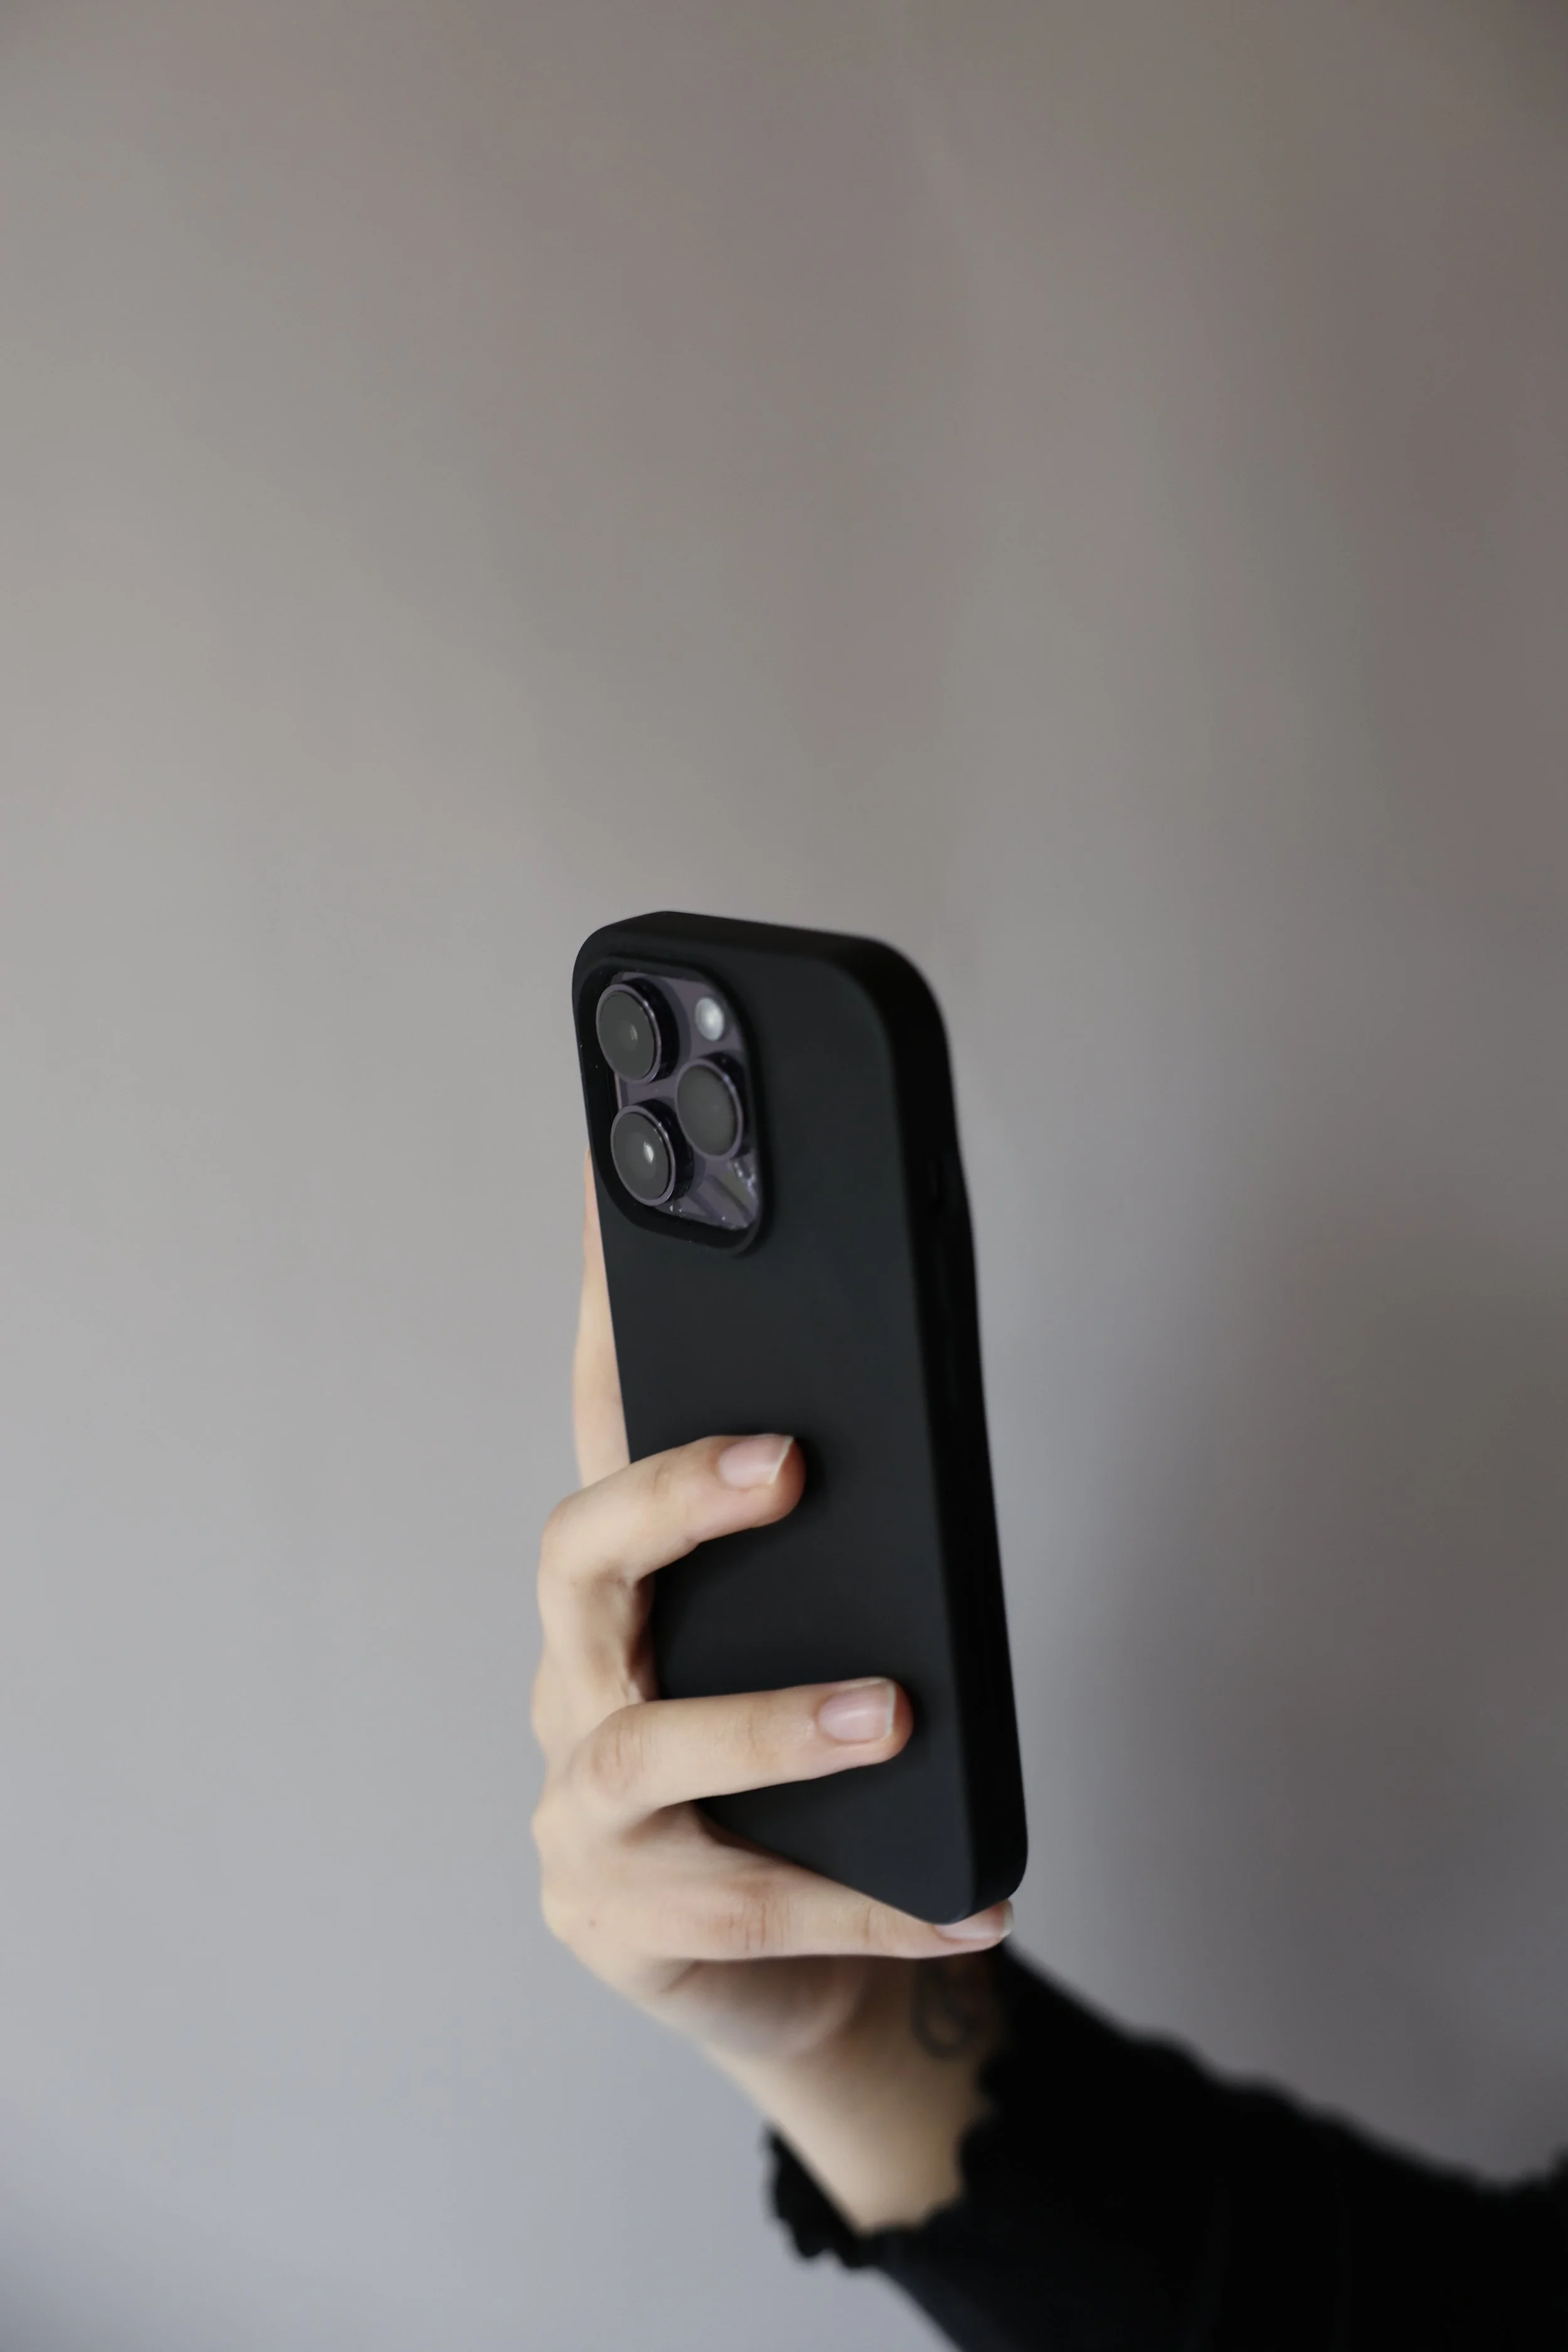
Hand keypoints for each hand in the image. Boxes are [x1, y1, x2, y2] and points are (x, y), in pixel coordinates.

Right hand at [531, 1157, 1012, 2068]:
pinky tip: (974, 1896)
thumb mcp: (811, 1629)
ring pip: (642, 1745)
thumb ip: (839, 1532)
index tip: (619, 1183)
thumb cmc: (797, 1771)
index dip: (603, 1305)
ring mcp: (580, 1803)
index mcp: (627, 1588)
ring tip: (890, 1716)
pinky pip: (742, 1904)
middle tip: (784, 1463)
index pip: (601, 1419)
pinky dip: (867, 1903)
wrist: (776, 1967)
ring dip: (766, 1723)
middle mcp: (578, 1674)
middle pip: (574, 1554)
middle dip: (668, 1497)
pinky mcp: (617, 1915)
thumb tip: (904, 1386)